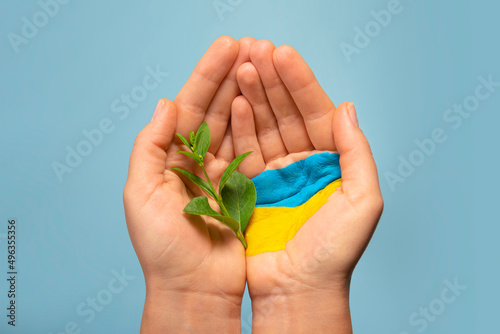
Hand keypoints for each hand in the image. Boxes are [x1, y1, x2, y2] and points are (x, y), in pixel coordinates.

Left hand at [123, 36, 255, 332]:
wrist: (194, 288)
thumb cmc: (163, 248)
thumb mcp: (141, 193)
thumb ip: (150, 146)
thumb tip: (167, 103)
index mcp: (168, 158)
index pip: (189, 107)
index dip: (206, 76)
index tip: (226, 47)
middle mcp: (194, 161)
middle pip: (213, 109)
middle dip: (229, 76)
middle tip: (249, 46)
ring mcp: (221, 173)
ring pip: (233, 124)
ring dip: (244, 94)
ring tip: (259, 64)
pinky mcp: (243, 188)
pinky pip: (250, 150)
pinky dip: (255, 126)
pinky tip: (262, 104)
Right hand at [231, 40, 383, 332]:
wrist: (297, 291)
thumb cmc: (333, 254)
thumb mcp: (361, 201)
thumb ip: (358, 152)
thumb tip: (347, 107)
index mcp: (331, 163)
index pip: (314, 112)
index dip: (299, 83)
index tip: (282, 54)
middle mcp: (303, 164)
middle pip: (285, 113)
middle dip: (272, 81)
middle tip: (255, 50)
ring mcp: (275, 174)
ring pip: (263, 126)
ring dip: (253, 95)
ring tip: (242, 67)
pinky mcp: (250, 188)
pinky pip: (244, 150)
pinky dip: (239, 125)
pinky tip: (235, 103)